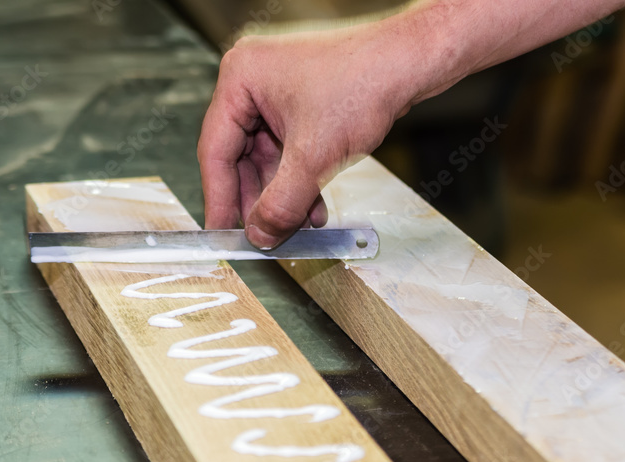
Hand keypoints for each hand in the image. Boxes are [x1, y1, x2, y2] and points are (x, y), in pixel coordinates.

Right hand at [198, 25, 422, 247]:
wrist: (409, 63)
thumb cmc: (363, 82)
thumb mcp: (313, 157)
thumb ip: (281, 203)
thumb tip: (260, 234)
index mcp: (240, 78)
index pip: (215, 150)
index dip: (219, 198)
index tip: (221, 232)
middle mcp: (253, 80)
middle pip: (241, 156)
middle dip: (258, 199)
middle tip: (260, 234)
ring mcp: (279, 90)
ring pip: (269, 157)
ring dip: (282, 194)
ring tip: (293, 226)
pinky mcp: (304, 101)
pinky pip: (291, 149)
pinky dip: (300, 179)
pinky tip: (312, 207)